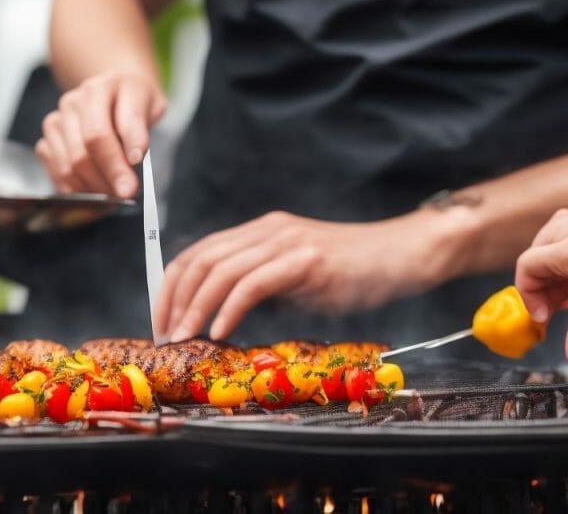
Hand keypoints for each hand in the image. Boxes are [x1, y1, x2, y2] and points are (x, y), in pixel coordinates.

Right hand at [36, 72, 165, 197]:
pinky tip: (95, 190)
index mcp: (98, 89)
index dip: (115, 164)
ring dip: (92, 188)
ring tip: (114, 193)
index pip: (99, 134)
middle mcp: (71, 103)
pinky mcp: (47, 139)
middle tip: (126, 195)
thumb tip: (133, 158)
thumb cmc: (135, 100)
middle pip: (81, 153)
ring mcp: (56, 121)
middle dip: (106, 180)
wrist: (116, 90)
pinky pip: (56, 172)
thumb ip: (139, 130)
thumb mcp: (150, 105)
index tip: (130, 188)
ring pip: (68, 166)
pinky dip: (76, 189)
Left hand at [154, 208, 476, 341]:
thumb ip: (262, 287)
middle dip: (174, 299)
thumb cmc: (355, 271)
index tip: (163, 319)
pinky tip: (221, 331)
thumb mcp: (297, 277)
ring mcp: (287, 242)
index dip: (172, 286)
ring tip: (186, 336)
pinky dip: (229, 309)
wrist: (404, 254)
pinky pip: (253, 284)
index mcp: (261, 231)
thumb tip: (222, 317)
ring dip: (196, 307)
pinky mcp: (307, 261)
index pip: (199, 252)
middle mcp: (268, 230)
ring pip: (221, 270)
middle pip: (201, 259)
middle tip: (166, 334)